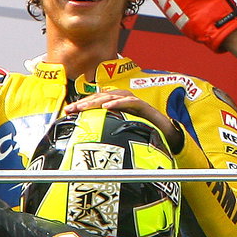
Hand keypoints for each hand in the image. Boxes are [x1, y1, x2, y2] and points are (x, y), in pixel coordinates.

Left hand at [64, 88, 182, 152]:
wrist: (168, 137)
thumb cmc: (145, 134)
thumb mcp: (121, 133)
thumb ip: (108, 131)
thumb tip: (86, 140)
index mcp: (119, 105)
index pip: (98, 100)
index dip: (82, 104)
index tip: (67, 112)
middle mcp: (126, 101)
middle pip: (103, 96)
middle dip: (85, 102)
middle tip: (71, 109)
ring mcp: (136, 103)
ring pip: (114, 96)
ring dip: (97, 101)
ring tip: (84, 107)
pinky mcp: (146, 108)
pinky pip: (131, 102)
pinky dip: (119, 103)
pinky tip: (107, 107)